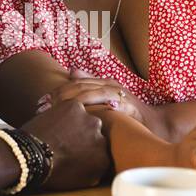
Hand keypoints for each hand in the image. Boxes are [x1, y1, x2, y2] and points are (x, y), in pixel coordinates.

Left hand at [21, 99, 109, 189]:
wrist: (30, 156)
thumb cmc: (51, 172)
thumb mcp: (79, 181)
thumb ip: (95, 171)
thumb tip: (100, 165)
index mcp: (104, 159)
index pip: (102, 152)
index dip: (88, 152)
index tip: (78, 153)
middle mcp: (102, 139)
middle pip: (96, 134)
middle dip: (85, 137)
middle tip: (68, 142)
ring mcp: (90, 121)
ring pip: (85, 120)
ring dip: (77, 124)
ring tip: (59, 132)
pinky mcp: (75, 107)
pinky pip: (74, 108)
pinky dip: (66, 113)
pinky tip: (55, 122)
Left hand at [36, 68, 164, 135]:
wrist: (154, 124)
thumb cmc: (127, 115)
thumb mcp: (105, 101)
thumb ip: (90, 86)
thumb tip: (71, 70)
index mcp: (103, 83)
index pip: (75, 84)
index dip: (57, 92)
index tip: (41, 102)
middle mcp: (110, 85)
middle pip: (80, 87)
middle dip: (60, 97)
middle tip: (42, 108)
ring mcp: (120, 95)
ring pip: (92, 93)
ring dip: (72, 101)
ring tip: (56, 111)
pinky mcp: (128, 106)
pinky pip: (110, 105)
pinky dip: (95, 108)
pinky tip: (82, 115)